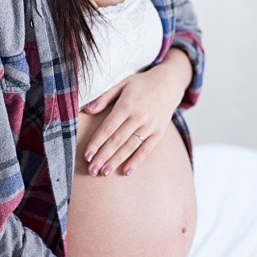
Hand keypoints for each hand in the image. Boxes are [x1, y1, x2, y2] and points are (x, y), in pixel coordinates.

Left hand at [81, 48, 192, 176]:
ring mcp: (150, 125)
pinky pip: (146, 149)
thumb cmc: (141, 84)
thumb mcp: (122, 84)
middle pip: (117, 140)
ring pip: (130, 147)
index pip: (108, 128)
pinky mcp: (159, 132)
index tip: (87, 155)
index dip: (96, 143)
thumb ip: (104, 97)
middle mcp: (138, 116)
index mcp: (126, 105)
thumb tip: (87, 110)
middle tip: (92, 170)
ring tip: (104, 173)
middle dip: (103, 156)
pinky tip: (126, 171)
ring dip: (116, 161)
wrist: (169, 83)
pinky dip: (136, 161)